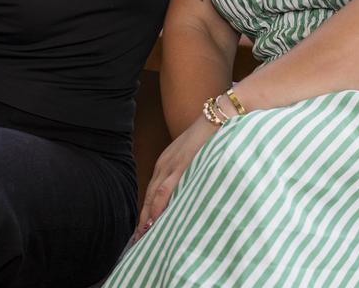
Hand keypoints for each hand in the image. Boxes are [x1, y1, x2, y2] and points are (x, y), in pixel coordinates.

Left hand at [132, 117, 218, 243]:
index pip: (152, 193)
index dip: (147, 212)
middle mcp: (164, 165)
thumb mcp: (195, 156)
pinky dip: (159, 206)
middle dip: (143, 220)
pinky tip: (156, 219)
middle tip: (137, 242)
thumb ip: (189, 172)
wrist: (220, 116)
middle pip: (149, 197)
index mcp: (166, 163)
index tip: (143, 231)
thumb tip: (190, 193)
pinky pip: (167, 189)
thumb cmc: (211, 137)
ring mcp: (172, 165)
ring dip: (148, 217)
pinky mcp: (182, 165)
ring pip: (154, 196)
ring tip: (143, 237)